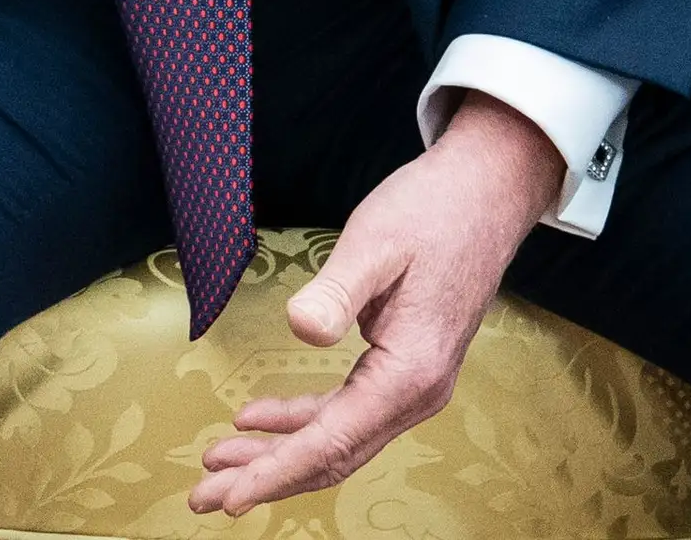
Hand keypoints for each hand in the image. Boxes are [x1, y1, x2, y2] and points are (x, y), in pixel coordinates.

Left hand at [187, 95, 563, 516]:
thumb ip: (337, 291)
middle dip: (266, 477)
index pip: (332, 440)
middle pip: (332, 455)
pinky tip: (258, 419)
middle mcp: (416, 393)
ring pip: (337, 439)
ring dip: (278, 454)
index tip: (231, 496)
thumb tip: (302, 330)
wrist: (486, 194)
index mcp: (409, 373)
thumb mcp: (376, 243)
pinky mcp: (403, 368)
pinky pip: (346, 411)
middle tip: (204, 495)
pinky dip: (301, 421)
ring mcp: (413, 385)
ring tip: (217, 461)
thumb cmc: (433, 212)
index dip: (277, 471)